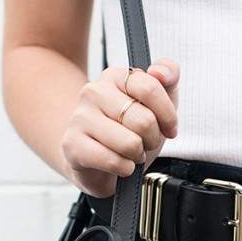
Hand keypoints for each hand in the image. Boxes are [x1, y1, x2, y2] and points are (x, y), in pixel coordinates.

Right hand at [60, 58, 179, 196]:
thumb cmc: (131, 131)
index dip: (168, 115)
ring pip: (130, 144)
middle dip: (152, 139)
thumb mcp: (158, 103)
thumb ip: (169, 76)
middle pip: (143, 120)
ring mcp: (80, 118)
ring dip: (137, 155)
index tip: (168, 128)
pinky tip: (119, 164)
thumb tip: (160, 72)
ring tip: (130, 152)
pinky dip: (124, 168)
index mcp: (115, 76)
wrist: (99, 160)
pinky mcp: (72, 145)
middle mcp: (93, 92)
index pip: (150, 88)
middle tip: (144, 142)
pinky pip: (113, 161)